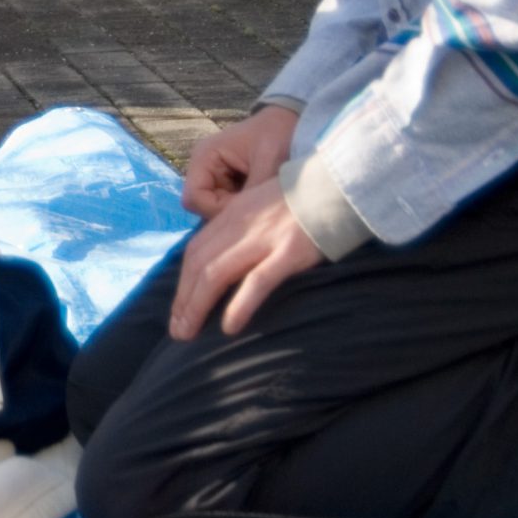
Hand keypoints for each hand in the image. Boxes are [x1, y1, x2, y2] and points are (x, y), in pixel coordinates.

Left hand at [167, 176, 323, 341]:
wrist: (339, 183)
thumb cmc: (303, 200)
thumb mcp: (261, 205)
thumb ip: (242, 227)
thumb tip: (223, 260)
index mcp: (232, 214)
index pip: (195, 250)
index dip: (182, 282)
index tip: (178, 308)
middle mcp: (241, 225)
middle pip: (198, 265)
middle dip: (183, 300)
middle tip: (177, 330)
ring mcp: (264, 238)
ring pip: (216, 273)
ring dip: (196, 306)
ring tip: (188, 334)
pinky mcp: (289, 252)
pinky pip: (257, 281)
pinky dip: (239, 305)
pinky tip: (229, 327)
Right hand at [181, 104, 298, 220]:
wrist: (291, 121)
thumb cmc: (278, 135)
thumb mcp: (269, 162)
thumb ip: (253, 192)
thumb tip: (246, 222)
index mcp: (205, 156)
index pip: (193, 199)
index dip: (216, 210)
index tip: (245, 208)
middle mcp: (203, 167)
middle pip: (203, 206)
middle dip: (229, 211)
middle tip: (256, 205)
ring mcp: (214, 175)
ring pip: (215, 208)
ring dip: (237, 209)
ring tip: (260, 198)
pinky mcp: (226, 182)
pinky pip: (227, 204)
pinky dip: (243, 206)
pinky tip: (259, 197)